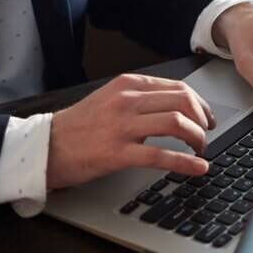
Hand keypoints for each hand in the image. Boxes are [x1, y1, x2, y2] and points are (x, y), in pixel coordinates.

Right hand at [46, 73, 216, 188]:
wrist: (45, 146)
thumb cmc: (78, 126)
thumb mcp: (110, 99)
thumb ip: (139, 98)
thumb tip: (174, 107)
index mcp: (127, 85)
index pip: (177, 87)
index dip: (200, 104)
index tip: (206, 117)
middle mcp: (127, 100)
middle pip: (183, 101)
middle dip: (203, 119)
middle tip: (208, 133)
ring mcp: (122, 126)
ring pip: (176, 123)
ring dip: (197, 138)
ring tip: (201, 150)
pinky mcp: (117, 152)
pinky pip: (160, 155)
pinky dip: (185, 162)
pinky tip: (198, 167)